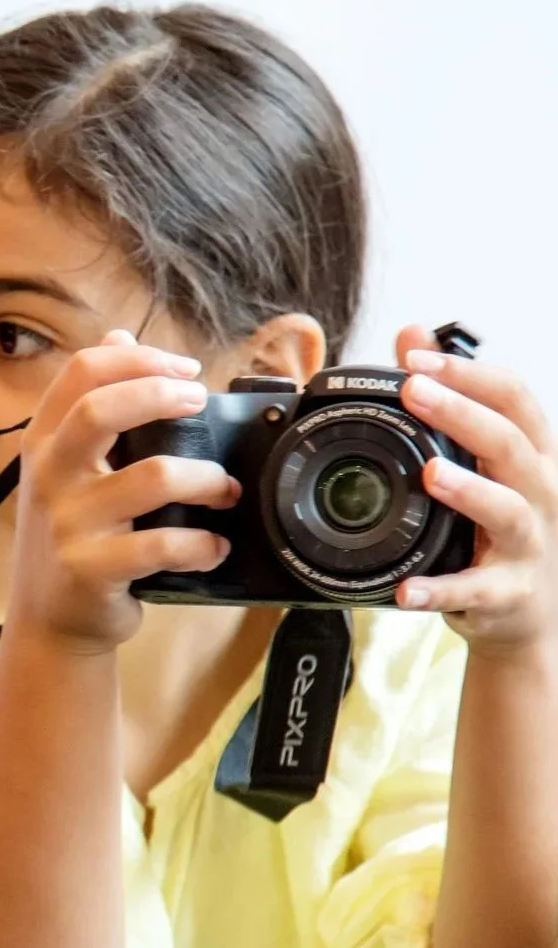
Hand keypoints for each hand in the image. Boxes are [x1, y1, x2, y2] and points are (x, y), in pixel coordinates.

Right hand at [8, 330, 240, 652]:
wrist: (49, 620)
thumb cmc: (72, 534)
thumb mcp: (66, 466)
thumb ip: (90, 405)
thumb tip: (116, 335)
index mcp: (43, 442)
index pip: (81, 372)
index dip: (138, 358)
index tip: (184, 369)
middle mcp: (48, 477)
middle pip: (100, 410)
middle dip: (163, 395)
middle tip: (201, 403)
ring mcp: (67, 524)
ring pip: (152, 478)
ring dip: (206, 478)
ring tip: (226, 490)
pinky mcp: (91, 569)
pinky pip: (162, 546)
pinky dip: (202, 545)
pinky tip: (214, 546)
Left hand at [394, 325, 557, 658]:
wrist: (530, 612)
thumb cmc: (502, 523)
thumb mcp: (484, 458)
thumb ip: (451, 397)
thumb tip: (413, 334)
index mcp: (533, 455)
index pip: (515, 399)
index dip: (469, 373)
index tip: (417, 358)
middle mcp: (540, 493)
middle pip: (511, 444)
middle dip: (463, 413)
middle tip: (414, 390)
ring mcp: (528, 543)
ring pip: (506, 510)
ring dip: (469, 491)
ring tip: (431, 474)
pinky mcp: (507, 593)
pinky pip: (473, 590)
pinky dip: (440, 589)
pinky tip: (408, 589)